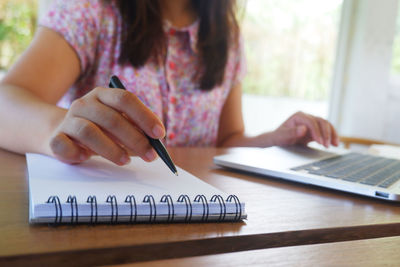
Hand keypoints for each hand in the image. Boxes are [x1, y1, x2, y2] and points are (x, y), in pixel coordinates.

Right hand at [49, 87, 164, 164]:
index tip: (159, 134)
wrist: (61, 133)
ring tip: (125, 161)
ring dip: (111, 149)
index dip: (144, 116)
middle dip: (135, 139)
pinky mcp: (55, 137)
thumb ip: (137, 131)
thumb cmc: (100, 131)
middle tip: (150, 155)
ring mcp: (68, 119)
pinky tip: (87, 157)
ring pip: (89, 132)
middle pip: (112, 118)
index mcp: (103, 95)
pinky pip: (64, 144)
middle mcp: (85, 103)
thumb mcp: (119, 127)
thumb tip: (156, 145)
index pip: (125, 99)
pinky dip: (77, 153)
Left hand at [269, 111, 338, 147]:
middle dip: (326, 134)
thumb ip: (292, 132)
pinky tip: (335, 143)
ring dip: (332, 134)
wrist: (279, 139)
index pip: (311, 122)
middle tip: (327, 145)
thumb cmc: (279, 136)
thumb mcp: (282, 136)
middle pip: (321, 122)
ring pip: (326, 125)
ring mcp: (312, 123)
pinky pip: (326, 131)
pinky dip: (331, 136)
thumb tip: (304, 129)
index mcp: (299, 116)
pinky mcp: (315, 130)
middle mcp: (307, 117)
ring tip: (335, 144)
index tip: (319, 142)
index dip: (316, 132)